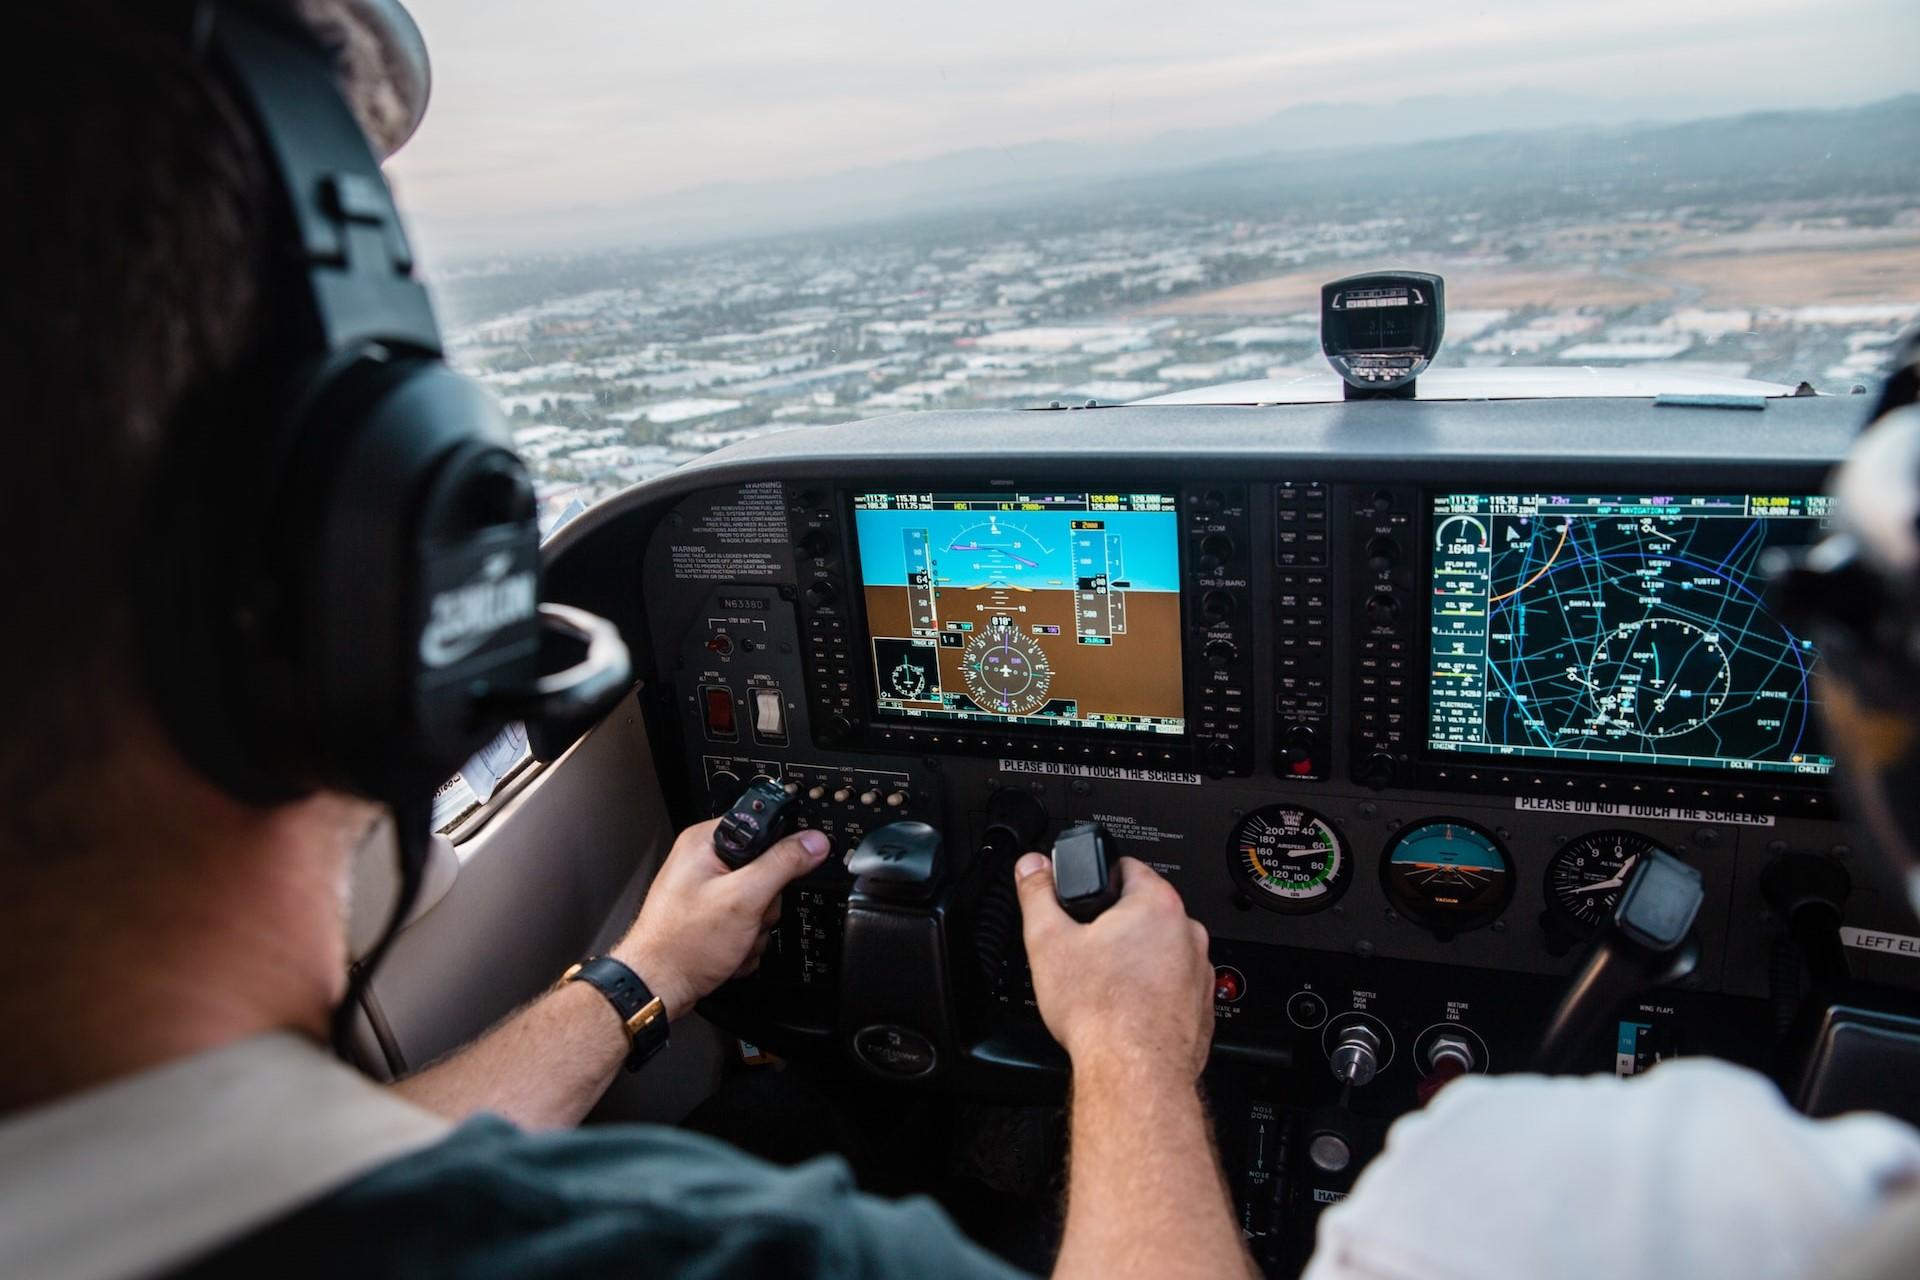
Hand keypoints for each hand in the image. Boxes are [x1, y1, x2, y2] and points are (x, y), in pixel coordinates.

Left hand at [613, 819, 830, 1018]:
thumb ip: (782, 864)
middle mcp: (705, 862)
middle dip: (764, 903)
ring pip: (761, 902)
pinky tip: (727, 949)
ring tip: (733, 938)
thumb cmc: (682, 944)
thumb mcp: (743, 898)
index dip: (779, 850)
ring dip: (755, 928)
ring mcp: (709, 893)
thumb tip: (813, 842)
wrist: (658, 987)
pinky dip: (744, 941)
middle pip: (767, 871)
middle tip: (746, 916)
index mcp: (706, 842)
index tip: (781, 873)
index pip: (761, 827)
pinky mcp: (713, 918)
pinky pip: (748, 923)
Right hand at [1015, 853, 1214, 1081]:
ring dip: (1135, 961)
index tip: (1082, 903)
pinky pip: (1172, 987)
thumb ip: (1037, 894)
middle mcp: (1188, 932)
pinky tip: (1125, 1010)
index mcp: (1157, 904)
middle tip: (1086, 951)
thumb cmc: (1101, 1012)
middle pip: (1143, 912)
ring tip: (1104, 986)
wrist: (1134, 1072)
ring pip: (1159, 952)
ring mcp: (1199, 971)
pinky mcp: (1201, 1007)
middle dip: (1114, 927)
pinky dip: (1151, 993)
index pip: (1126, 867)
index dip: (1096, 882)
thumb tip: (1032, 867)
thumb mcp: (1048, 941)